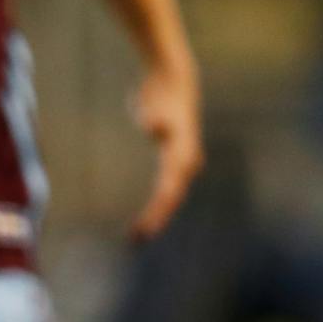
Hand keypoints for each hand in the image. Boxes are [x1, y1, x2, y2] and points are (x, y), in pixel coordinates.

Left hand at [128, 64, 202, 239]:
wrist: (173, 81)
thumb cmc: (163, 94)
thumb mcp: (157, 105)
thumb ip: (154, 117)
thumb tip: (153, 126)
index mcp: (183, 154)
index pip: (169, 190)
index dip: (158, 211)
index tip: (144, 228)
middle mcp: (186, 162)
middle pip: (171, 198)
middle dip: (156, 219)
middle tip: (135, 240)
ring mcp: (181, 163)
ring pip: (170, 197)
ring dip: (157, 215)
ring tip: (137, 235)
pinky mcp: (173, 162)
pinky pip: (164, 189)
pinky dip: (155, 205)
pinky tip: (145, 217)